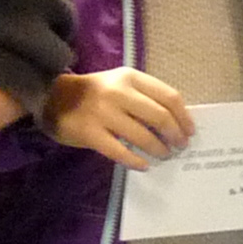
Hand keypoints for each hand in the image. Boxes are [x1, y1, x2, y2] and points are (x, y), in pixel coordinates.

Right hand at [44, 67, 193, 168]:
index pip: (169, 96)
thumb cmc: (95, 93)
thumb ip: (144, 97)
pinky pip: (120, 151)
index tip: (189, 131)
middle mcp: (119, 92)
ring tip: (163, 156)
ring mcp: (103, 113)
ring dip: (158, 150)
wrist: (53, 97)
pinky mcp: (90, 133)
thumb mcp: (121, 84)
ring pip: (143, 136)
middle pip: (160, 117)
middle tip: (179, 146)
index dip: (184, 117)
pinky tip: (144, 165)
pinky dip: (136, 161)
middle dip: (175, 135)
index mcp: (131, 77)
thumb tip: (176, 122)